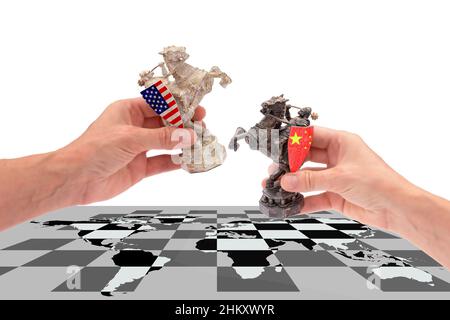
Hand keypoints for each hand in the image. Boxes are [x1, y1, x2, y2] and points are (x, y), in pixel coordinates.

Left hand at [57, 98, 204, 203]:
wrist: (76, 179)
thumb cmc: (94, 150)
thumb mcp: (130, 138)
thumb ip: (161, 138)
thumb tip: (188, 135)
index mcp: (128, 111)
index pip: (157, 104)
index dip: (177, 105)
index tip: (195, 106)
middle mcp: (134, 127)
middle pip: (165, 123)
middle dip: (183, 124)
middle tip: (202, 125)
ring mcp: (138, 148)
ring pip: (166, 143)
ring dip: (182, 143)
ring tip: (201, 142)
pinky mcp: (139, 167)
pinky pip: (162, 162)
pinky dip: (175, 162)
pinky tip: (188, 161)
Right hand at [267, 127, 417, 231]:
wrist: (397, 209)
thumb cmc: (379, 183)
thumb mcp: (340, 177)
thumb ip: (311, 180)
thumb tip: (287, 180)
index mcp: (341, 143)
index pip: (311, 136)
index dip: (294, 141)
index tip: (276, 148)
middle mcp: (337, 158)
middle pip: (306, 158)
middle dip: (289, 164)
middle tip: (273, 171)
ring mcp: (335, 177)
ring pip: (308, 178)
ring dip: (293, 183)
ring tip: (275, 187)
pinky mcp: (336, 195)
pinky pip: (314, 197)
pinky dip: (303, 201)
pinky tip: (291, 204)